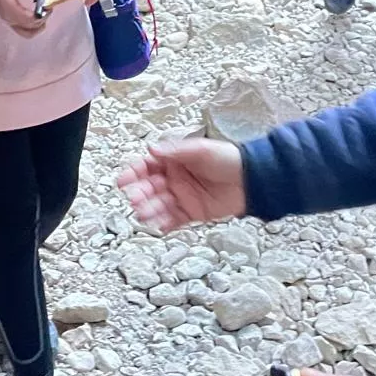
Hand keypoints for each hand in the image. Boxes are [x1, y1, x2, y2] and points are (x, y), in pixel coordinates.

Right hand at [0, 0, 48, 36]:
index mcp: (8, 6)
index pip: (28, 19)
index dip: (41, 14)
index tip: (48, 3)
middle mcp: (8, 17)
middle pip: (30, 27)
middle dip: (43, 17)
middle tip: (48, 4)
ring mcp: (9, 22)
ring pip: (29, 33)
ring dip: (40, 25)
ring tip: (43, 11)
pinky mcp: (11, 22)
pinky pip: (25, 31)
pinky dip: (34, 27)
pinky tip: (38, 15)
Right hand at [116, 138, 245, 231]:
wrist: (251, 179)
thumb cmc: (228, 159)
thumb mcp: (200, 150)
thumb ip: (175, 151)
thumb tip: (152, 149)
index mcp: (174, 161)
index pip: (148, 167)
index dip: (134, 173)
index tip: (123, 180)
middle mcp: (175, 179)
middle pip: (150, 187)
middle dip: (140, 193)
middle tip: (134, 198)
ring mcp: (182, 197)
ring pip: (159, 205)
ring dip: (149, 209)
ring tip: (142, 214)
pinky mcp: (192, 212)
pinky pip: (174, 219)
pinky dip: (165, 223)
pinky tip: (158, 226)